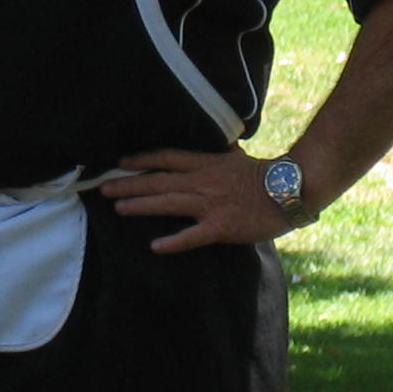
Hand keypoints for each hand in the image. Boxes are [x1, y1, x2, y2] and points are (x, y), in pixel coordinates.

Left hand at [99, 147, 300, 252]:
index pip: (166, 158)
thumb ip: (218, 153)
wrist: (289, 190)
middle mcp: (203, 182)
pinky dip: (174, 241)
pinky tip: (155, 246)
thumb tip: (212, 145)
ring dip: (141, 206)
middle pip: (159, 181)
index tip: (120, 162)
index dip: (142, 160)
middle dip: (129, 184)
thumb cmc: (264, 175)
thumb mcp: (236, 157)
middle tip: (103, 189)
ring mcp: (211, 205)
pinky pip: (193, 235)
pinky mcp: (221, 227)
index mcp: (206, 164)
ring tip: (118, 208)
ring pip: (169, 203)